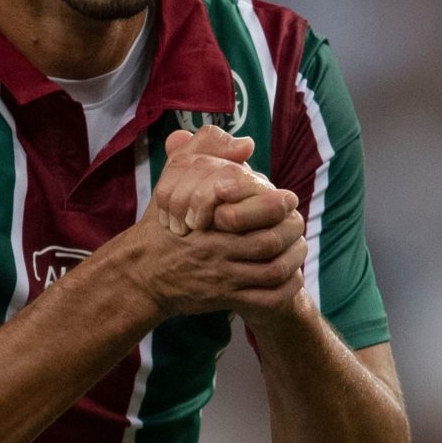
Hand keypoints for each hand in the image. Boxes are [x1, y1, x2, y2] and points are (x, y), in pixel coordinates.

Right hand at [116, 127, 305, 315]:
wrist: (142, 272)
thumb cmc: (163, 225)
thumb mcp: (174, 179)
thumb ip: (206, 152)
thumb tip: (246, 144)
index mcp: (210, 217)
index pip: (259, 210)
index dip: (280, 205)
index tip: (289, 199)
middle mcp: (218, 246)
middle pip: (270, 241)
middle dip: (292, 232)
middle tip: (298, 224)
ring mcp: (222, 275)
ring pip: (273, 270)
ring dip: (294, 259)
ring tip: (299, 248)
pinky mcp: (225, 298)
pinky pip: (266, 299)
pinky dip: (286, 289)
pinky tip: (292, 277)